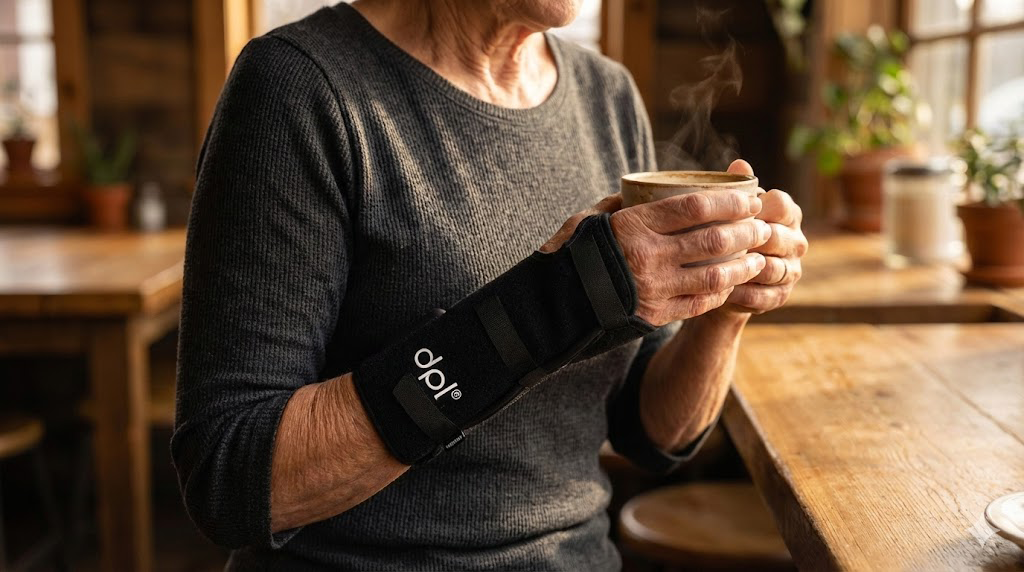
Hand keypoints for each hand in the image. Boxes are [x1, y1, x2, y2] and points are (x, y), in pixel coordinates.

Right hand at [542, 190, 771, 326]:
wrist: (553, 304)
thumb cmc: (571, 255)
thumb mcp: (590, 220)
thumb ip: (621, 206)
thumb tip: (646, 192)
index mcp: (634, 226)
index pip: (695, 207)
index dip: (730, 201)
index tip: (750, 197)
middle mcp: (647, 257)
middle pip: (712, 240)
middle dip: (746, 232)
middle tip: (762, 226)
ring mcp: (654, 288)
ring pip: (713, 275)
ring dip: (742, 265)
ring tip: (757, 257)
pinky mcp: (655, 314)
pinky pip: (699, 303)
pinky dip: (721, 292)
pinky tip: (731, 283)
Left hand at [719, 160, 807, 313]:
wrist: (723, 277)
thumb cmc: (727, 234)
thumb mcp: (730, 211)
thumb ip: (736, 189)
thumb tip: (739, 163)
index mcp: (787, 214)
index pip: (782, 205)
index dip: (757, 209)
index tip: (731, 213)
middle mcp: (796, 241)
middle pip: (778, 238)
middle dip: (750, 241)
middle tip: (718, 243)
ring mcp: (792, 270)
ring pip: (774, 269)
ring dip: (746, 269)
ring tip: (719, 268)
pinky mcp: (780, 296)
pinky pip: (764, 296)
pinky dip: (742, 293)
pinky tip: (722, 289)